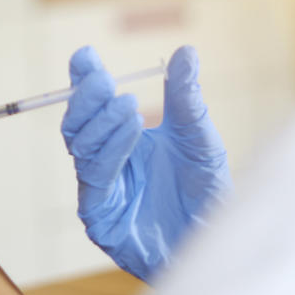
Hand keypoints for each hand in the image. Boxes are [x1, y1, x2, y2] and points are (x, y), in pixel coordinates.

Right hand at [61, 46, 231, 281]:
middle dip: (85, 98)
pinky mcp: (99, 218)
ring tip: (129, 104)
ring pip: (80, 147)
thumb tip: (186, 52)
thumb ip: (186, 99)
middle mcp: (104, 163)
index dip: (84, 80)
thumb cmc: (207, 194)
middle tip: (104, 78)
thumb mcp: (199, 139)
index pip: (93, 105)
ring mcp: (99, 191)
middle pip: (76, 124)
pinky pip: (94, 177)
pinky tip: (132, 130)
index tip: (85, 55)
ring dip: (102, 122)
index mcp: (120, 140)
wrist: (218, 243)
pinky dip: (111, 150)